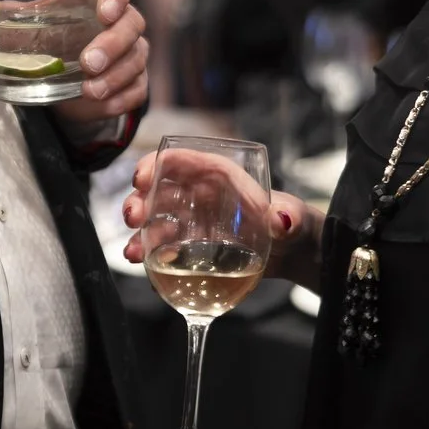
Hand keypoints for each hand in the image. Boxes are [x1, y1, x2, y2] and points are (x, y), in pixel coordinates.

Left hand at [0, 0, 148, 133]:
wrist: (65, 69)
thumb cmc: (49, 33)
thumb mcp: (25, 24)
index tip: (105, 11)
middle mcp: (121, 20)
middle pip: (132, 24)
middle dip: (113, 44)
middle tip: (88, 62)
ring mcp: (132, 50)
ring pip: (137, 58)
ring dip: (116, 75)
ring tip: (89, 90)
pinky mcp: (134, 79)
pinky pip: (138, 88)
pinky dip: (122, 98)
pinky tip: (103, 104)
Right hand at [121, 150, 315, 282]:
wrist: (292, 255)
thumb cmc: (293, 224)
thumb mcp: (295, 219)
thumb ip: (291, 219)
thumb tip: (282, 221)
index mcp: (221, 177)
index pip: (184, 161)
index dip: (159, 163)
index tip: (142, 177)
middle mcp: (200, 196)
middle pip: (160, 190)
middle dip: (139, 200)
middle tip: (133, 217)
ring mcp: (193, 222)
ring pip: (156, 221)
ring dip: (140, 233)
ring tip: (133, 252)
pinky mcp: (191, 248)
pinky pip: (164, 248)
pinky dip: (151, 256)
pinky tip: (144, 268)